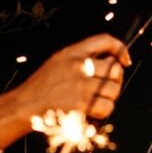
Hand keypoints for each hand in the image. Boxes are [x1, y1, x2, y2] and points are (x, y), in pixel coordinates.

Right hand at [13, 34, 128, 122]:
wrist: (27, 105)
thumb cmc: (42, 87)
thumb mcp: (59, 61)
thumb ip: (81, 59)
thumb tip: (108, 64)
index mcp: (73, 52)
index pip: (105, 41)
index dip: (120, 49)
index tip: (124, 59)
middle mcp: (79, 66)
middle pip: (114, 70)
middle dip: (115, 80)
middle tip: (108, 87)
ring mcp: (82, 85)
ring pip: (114, 90)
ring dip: (110, 98)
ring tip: (98, 100)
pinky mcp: (83, 104)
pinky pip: (107, 107)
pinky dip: (104, 111)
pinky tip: (94, 111)